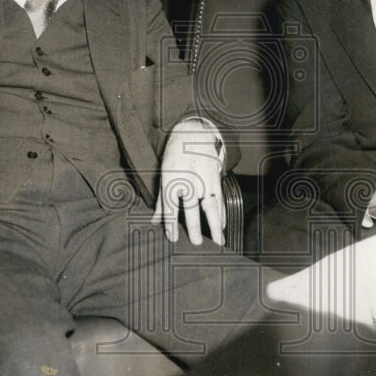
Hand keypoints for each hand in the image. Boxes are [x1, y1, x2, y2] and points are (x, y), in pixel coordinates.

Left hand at [153, 118, 224, 244]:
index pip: (170, 205)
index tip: (173, 238)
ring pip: (211, 204)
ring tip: (218, 241)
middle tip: (196, 243)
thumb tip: (154, 222)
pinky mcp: (216, 176)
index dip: (171, 223)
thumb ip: (160, 202)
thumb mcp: (163, 175)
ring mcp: (204, 178)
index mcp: (171, 179)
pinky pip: (220, 198)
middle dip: (194, 226)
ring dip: (215, 224)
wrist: (193, 133)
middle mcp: (188, 179)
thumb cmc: (175, 157)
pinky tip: (222, 226)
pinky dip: (222, 213)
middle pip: (192, 207)